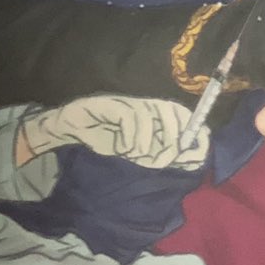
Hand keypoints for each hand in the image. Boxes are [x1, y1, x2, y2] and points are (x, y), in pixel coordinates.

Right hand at [21, 95, 209, 171]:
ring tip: (137, 157)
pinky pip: (131, 117)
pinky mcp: (111, 103)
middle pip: (173, 112)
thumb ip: (162, 155)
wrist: (68, 134)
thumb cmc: (103, 144)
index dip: (194, 132)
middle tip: (160, 162)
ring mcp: (128, 102)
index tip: (196, 152)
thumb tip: (192, 160)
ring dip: (149, 144)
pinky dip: (132, 138)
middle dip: (173, 140)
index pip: (184, 115)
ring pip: (153, 115)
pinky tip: (123, 149)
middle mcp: (145, 106)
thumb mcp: (137, 155)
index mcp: (155, 115)